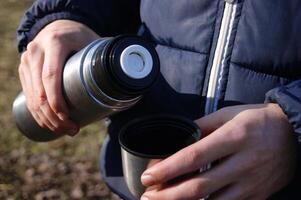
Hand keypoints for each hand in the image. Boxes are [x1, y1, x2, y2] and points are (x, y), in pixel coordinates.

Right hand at [18, 20, 98, 135]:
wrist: (61, 26)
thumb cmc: (82, 37)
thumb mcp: (95, 43)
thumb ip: (108, 59)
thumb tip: (127, 81)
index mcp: (55, 42)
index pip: (51, 76)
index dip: (57, 101)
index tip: (68, 119)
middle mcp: (36, 50)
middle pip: (40, 92)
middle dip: (54, 117)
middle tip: (72, 130)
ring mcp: (27, 60)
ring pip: (32, 97)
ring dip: (46, 119)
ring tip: (64, 130)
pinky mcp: (25, 69)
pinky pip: (27, 95)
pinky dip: (37, 113)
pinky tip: (49, 123)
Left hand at [140, 104, 296, 199]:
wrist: (293, 133)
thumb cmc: (257, 120)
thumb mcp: (228, 114)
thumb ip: (201, 126)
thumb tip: (177, 139)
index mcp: (234, 138)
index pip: (194, 156)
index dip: (168, 169)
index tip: (148, 176)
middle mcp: (243, 163)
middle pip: (199, 187)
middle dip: (169, 195)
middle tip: (147, 197)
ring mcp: (252, 184)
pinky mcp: (258, 196)